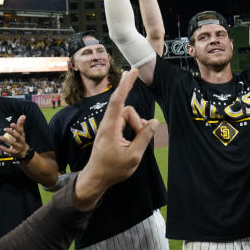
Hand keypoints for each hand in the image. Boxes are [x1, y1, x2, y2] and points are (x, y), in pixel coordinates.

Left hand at [0, 115, 30, 159]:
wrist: (24, 152)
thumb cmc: (20, 139)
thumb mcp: (21, 132)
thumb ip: (20, 124)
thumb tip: (23, 115)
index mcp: (22, 135)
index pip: (20, 130)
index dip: (16, 127)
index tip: (11, 124)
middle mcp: (20, 140)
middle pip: (17, 136)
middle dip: (12, 133)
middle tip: (5, 129)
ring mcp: (18, 146)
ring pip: (13, 143)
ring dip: (6, 140)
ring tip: (0, 137)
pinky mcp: (14, 152)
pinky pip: (9, 151)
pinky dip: (4, 149)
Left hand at [74, 69, 157, 209]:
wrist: (96, 178)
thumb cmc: (112, 169)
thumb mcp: (133, 156)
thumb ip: (144, 137)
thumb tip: (154, 122)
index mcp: (111, 127)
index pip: (119, 100)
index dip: (126, 84)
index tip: (133, 71)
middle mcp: (108, 123)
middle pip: (129, 110)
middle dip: (138, 122)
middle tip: (138, 141)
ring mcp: (109, 126)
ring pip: (129, 117)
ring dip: (136, 129)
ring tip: (133, 146)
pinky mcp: (112, 130)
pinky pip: (126, 123)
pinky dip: (133, 130)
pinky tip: (134, 141)